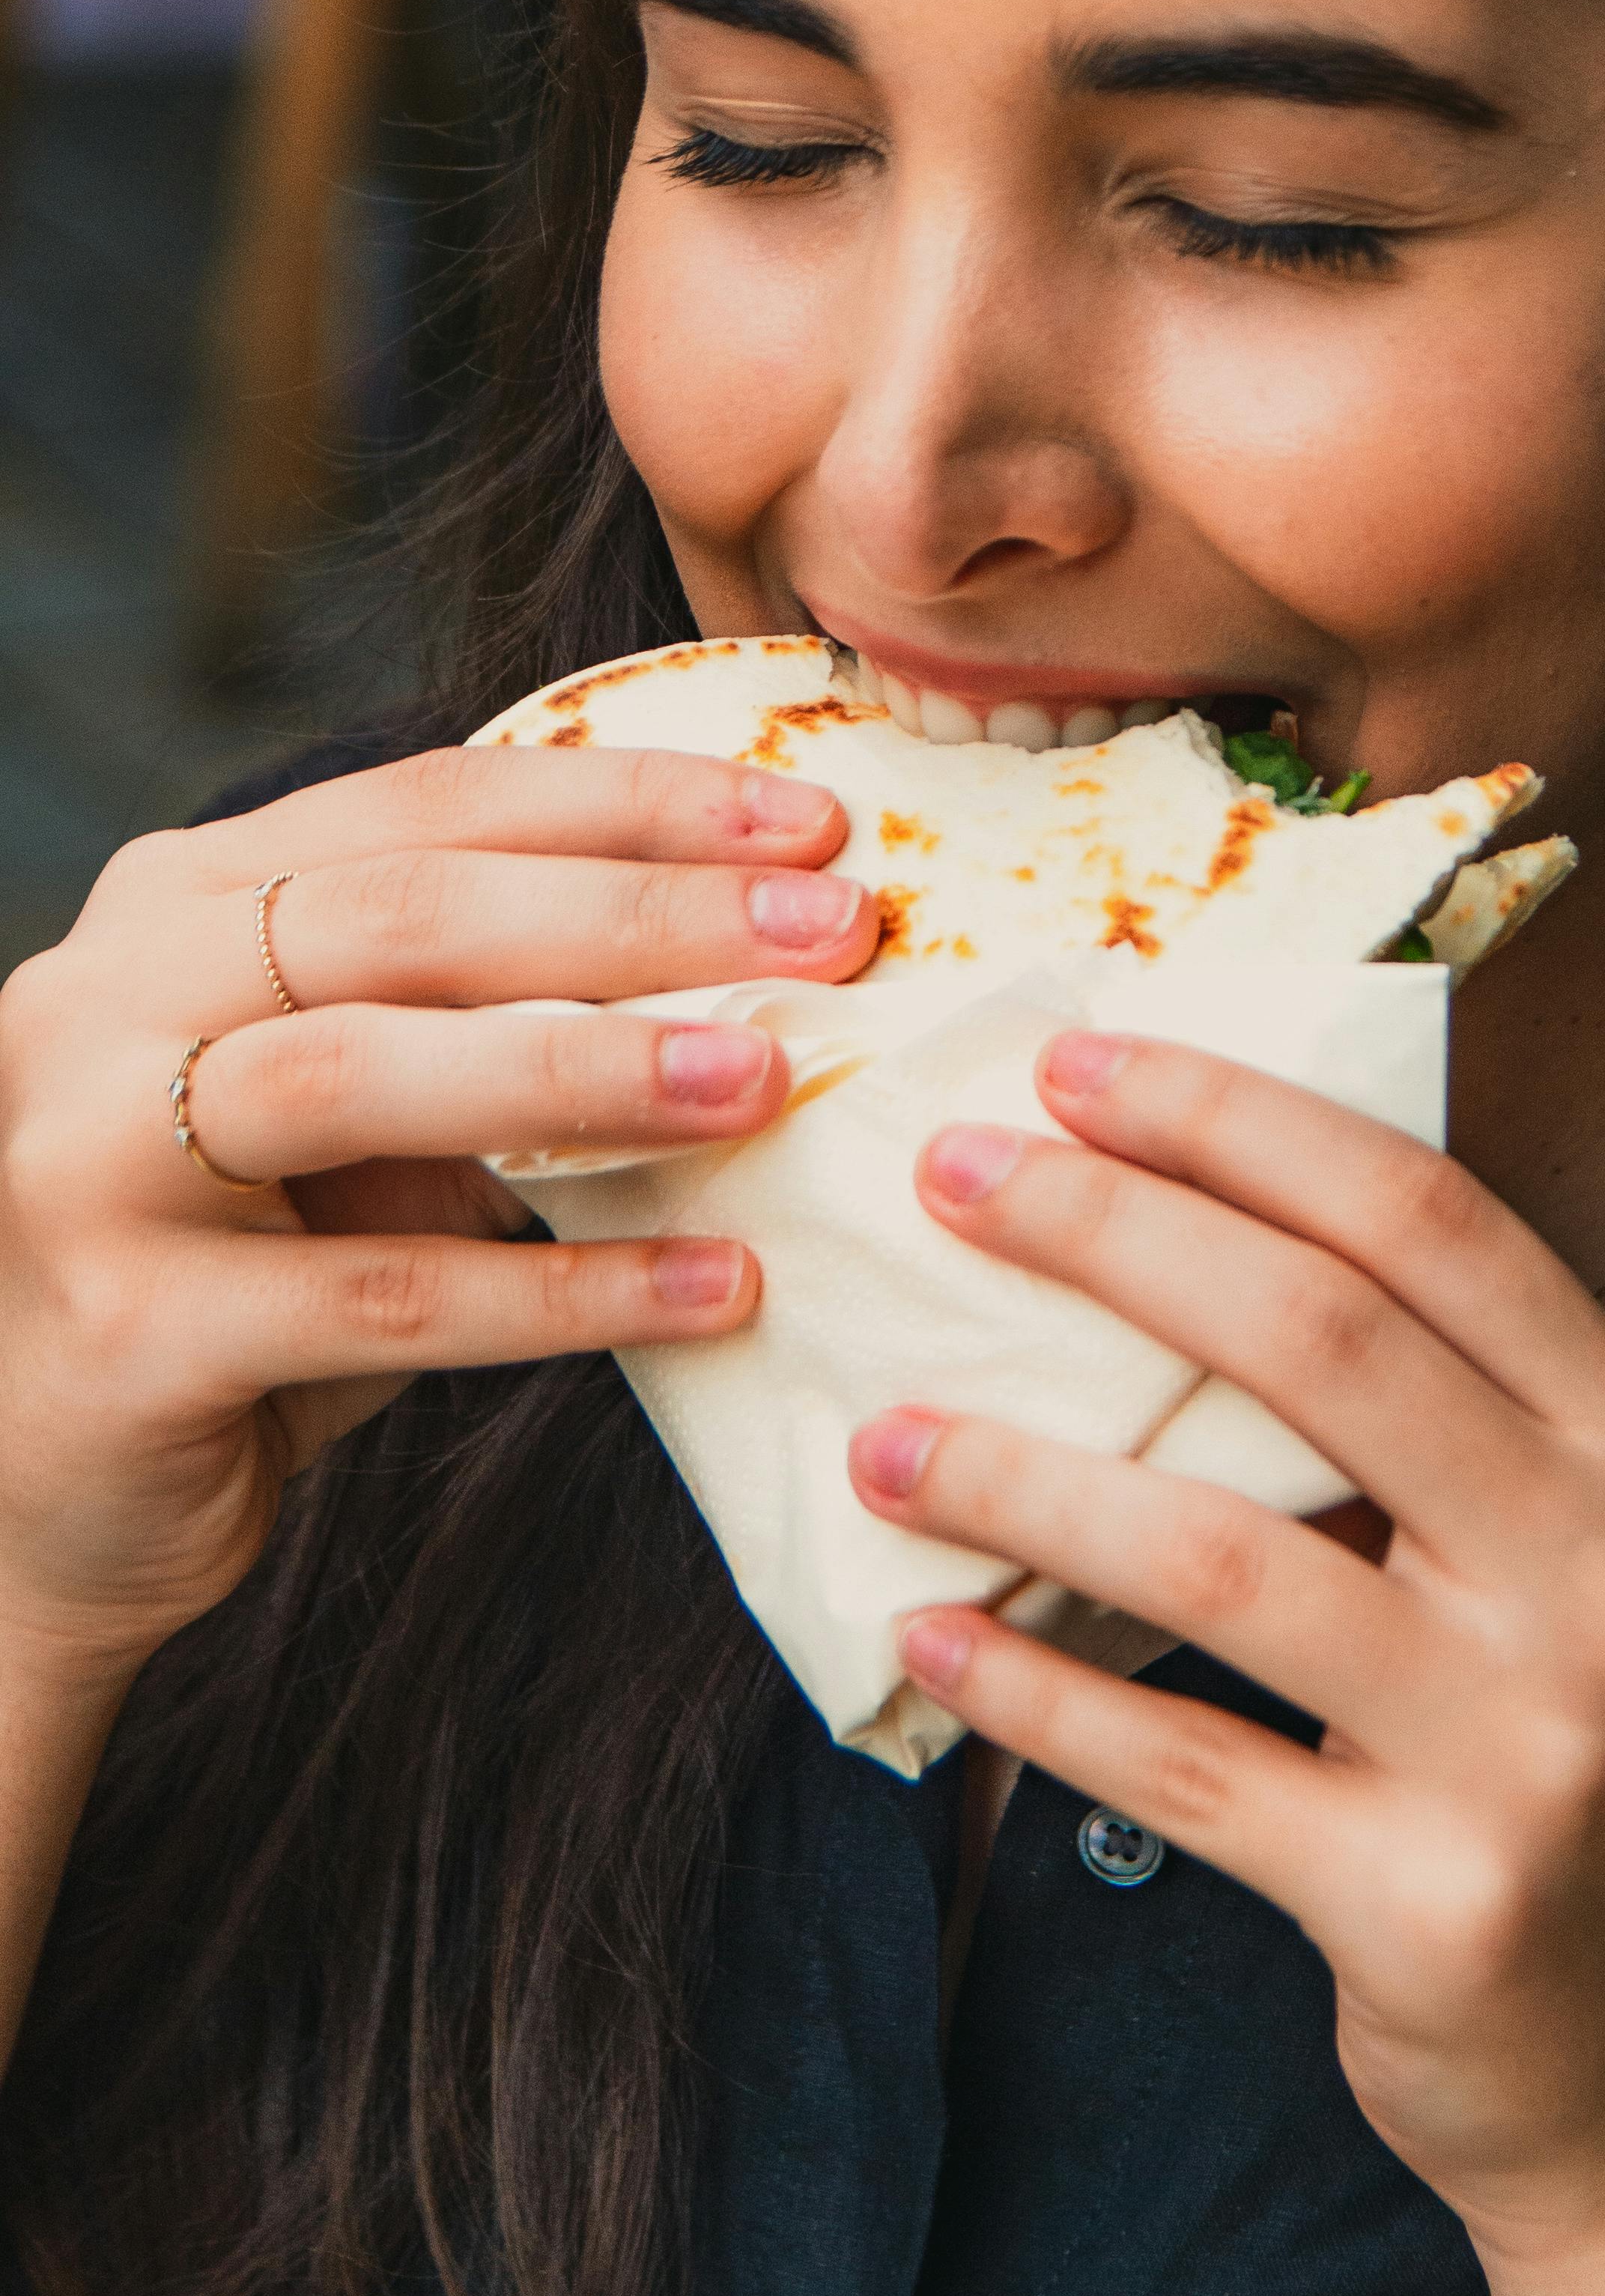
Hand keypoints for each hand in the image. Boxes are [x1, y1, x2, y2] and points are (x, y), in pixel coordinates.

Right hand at [0, 743, 877, 1689]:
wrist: (55, 1495)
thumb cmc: (254, 1265)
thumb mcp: (367, 1107)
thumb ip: (493, 1013)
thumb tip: (762, 952)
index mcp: (182, 901)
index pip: (433, 800)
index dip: (633, 802)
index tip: (813, 826)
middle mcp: (108, 995)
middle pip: (407, 913)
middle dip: (642, 913)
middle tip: (836, 933)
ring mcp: (89, 1158)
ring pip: (366, 1075)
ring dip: (592, 1071)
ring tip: (770, 1080)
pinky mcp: (128, 1330)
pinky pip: (384, 1297)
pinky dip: (565, 1292)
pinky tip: (716, 1288)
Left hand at [851, 1033, 1604, 2295]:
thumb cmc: (1603, 1778)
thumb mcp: (1600, 1559)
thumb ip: (1462, 1414)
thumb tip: (1202, 1233)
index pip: (1432, 1224)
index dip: (1244, 1126)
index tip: (1080, 1065)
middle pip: (1322, 1341)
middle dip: (1111, 1232)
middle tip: (953, 1178)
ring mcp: (1528, 1743)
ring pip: (1219, 1552)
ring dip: (1020, 1479)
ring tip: (881, 1439)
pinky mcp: (1429, 1900)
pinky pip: (1180, 1765)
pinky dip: (1033, 1698)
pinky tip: (931, 1638)